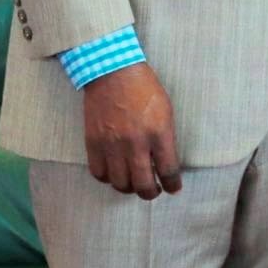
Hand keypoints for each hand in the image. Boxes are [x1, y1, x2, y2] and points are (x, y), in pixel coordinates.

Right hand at [83, 63, 181, 199]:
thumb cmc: (145, 89)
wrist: (113, 74)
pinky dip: (108, 179)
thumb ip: (165, 138)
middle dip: (150, 193)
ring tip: (134, 184)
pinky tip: (115, 174)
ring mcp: (112, 145)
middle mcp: (135, 143)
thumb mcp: (166, 111)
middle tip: (153, 191)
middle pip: (143, 184)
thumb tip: (165, 162)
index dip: (172, 184)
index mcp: (159, 132)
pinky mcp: (93, 143)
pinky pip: (99, 173)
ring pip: (120, 183)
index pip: (168, 170)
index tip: (173, 188)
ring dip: (129, 188)